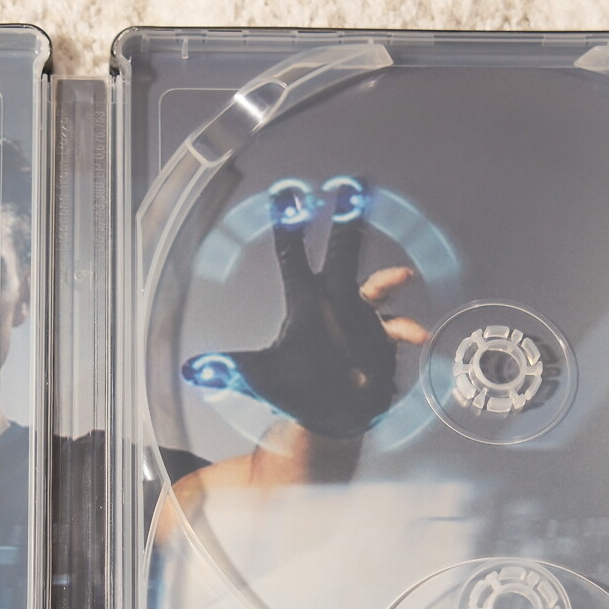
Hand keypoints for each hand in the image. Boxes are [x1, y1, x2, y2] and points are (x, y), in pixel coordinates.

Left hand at [181, 176, 428, 438]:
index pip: (292, 257)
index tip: (287, 194)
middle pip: (340, 255)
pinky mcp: (380, 341)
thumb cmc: (294, 389)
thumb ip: (229, 370)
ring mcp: (360, 319)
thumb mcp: (259, 377)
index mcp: (303, 301)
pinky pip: (395, 330)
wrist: (327, 416)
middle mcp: (334, 301)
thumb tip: (192, 370)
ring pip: (376, 290)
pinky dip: (405, 329)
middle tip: (354, 192)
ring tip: (403, 275)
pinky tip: (416, 335)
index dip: (288, 228)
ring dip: (388, 281)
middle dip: (347, 225)